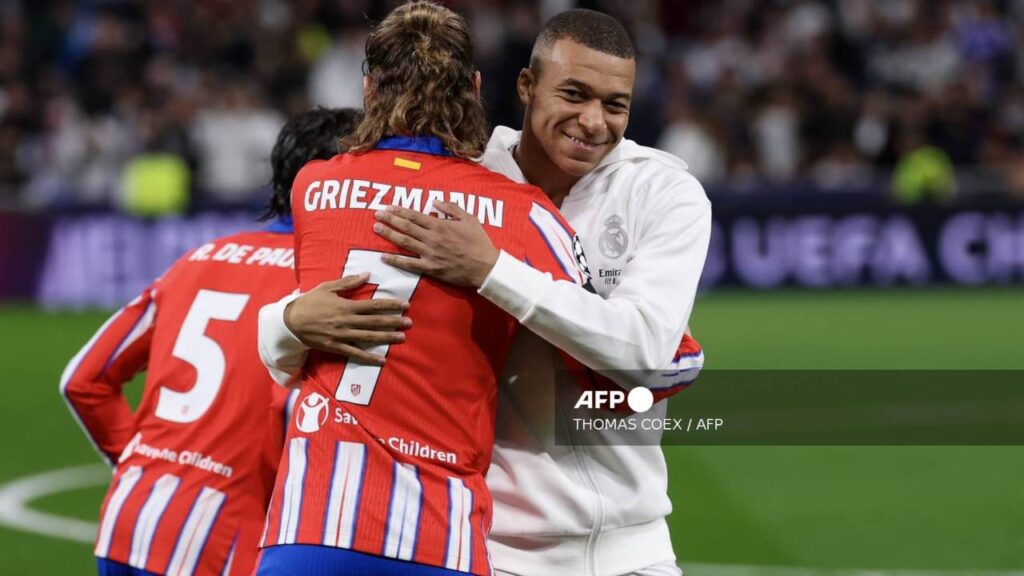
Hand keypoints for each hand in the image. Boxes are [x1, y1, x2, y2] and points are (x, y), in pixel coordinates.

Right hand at [284, 273, 410, 363]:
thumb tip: (367, 274)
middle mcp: (347, 321)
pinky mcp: (336, 347)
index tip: (405, 305)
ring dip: (386, 338)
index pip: (373, 305)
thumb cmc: (310, 301)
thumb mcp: (327, 287)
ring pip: (368, 337)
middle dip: (393, 322)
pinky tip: (382, 360)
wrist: (290, 321)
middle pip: (375, 322)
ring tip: (402, 338)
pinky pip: (355, 353)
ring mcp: (342, 336)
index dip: (390, 305)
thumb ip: (348, 282)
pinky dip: (369, 357)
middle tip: (410, 323)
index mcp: (346, 306)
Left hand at [373, 201, 499, 286]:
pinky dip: (395, 260)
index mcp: (440, 225)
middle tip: (376, 214)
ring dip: (389, 234)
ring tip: (376, 228)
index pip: (415, 216)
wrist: (485, 266)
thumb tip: (435, 201)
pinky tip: (383, 257)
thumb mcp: (469, 219)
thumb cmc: (479, 242)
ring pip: (404, 242)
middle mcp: (431, 238)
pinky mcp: (430, 268)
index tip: (388, 206)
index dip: (400, 210)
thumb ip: (451, 208)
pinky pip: (409, 264)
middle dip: (390, 219)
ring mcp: (429, 254)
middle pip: (406, 227)